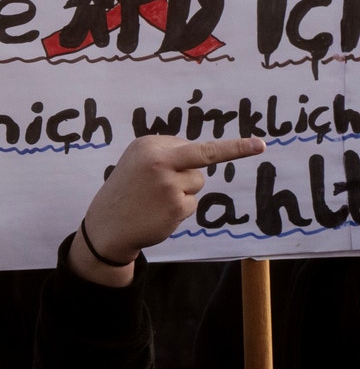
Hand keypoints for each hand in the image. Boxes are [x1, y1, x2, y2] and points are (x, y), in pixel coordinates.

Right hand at [73, 135, 264, 285]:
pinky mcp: (177, 205)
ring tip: (156, 200)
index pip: (187, 144)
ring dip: (183, 191)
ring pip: (197, 181)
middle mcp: (158, 160)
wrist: (107, 225)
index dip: (202, 151)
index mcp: (147, 146)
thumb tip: (203, 153)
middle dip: (236, 148)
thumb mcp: (136, 164)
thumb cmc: (125, 192)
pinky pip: (192, 202)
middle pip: (204, 154)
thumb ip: (165, 155)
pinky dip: (179, 209)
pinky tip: (158, 212)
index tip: (252, 143)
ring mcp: (168, 183)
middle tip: (261, 145)